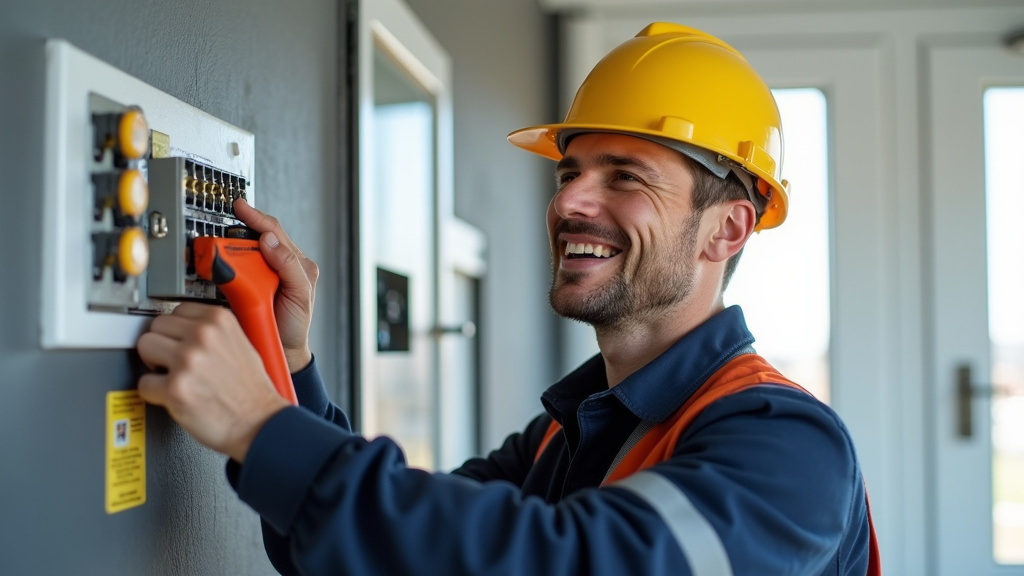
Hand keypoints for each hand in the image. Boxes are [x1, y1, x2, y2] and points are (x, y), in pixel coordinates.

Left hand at [137, 303, 289, 461]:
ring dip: (153, 363)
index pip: (177, 310)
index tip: (178, 340)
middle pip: (157, 325)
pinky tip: (172, 396)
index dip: (177, 330)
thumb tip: (183, 329)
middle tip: (174, 361)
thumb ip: (213, 331)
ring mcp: (188, 361)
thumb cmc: (252, 391)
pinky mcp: (175, 388)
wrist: (259, 423)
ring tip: (171, 375)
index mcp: (220, 320)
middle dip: (163, 344)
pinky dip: (153, 393)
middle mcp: (203, 336)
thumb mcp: (242, 344)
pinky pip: (144, 383)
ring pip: (144, 346)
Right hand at [233, 198, 318, 371]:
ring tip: (221, 246)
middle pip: (257, 236)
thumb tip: (270, 240)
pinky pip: (237, 268)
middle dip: (241, 228)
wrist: (282, 350)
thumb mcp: (301, 295)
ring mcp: (264, 273)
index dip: (256, 217)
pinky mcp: (248, 284)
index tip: (240, 207)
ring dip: (233, 245)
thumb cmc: (295, 324)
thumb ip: (290, 266)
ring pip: (245, 250)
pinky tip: (222, 262)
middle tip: (225, 230)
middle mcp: (281, 264)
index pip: (274, 231)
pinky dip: (228, 262)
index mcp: (297, 262)